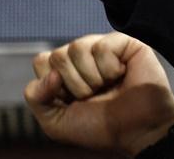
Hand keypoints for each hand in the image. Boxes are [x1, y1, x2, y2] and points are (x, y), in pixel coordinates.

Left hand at [24, 32, 173, 156]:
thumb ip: (37, 98)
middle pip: (57, 55)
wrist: (136, 131)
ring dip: (92, 78)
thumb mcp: (55, 122)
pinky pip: (102, 47)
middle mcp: (83, 56)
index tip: (70, 101)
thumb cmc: (99, 128)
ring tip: (108, 86)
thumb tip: (51, 74)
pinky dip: (110, 68)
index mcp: (65, 71)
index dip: (52, 85)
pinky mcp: (125, 43)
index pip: (42, 60)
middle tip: (93, 96)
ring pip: (78, 47)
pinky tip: (122, 75)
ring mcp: (104, 47)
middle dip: (73, 84)